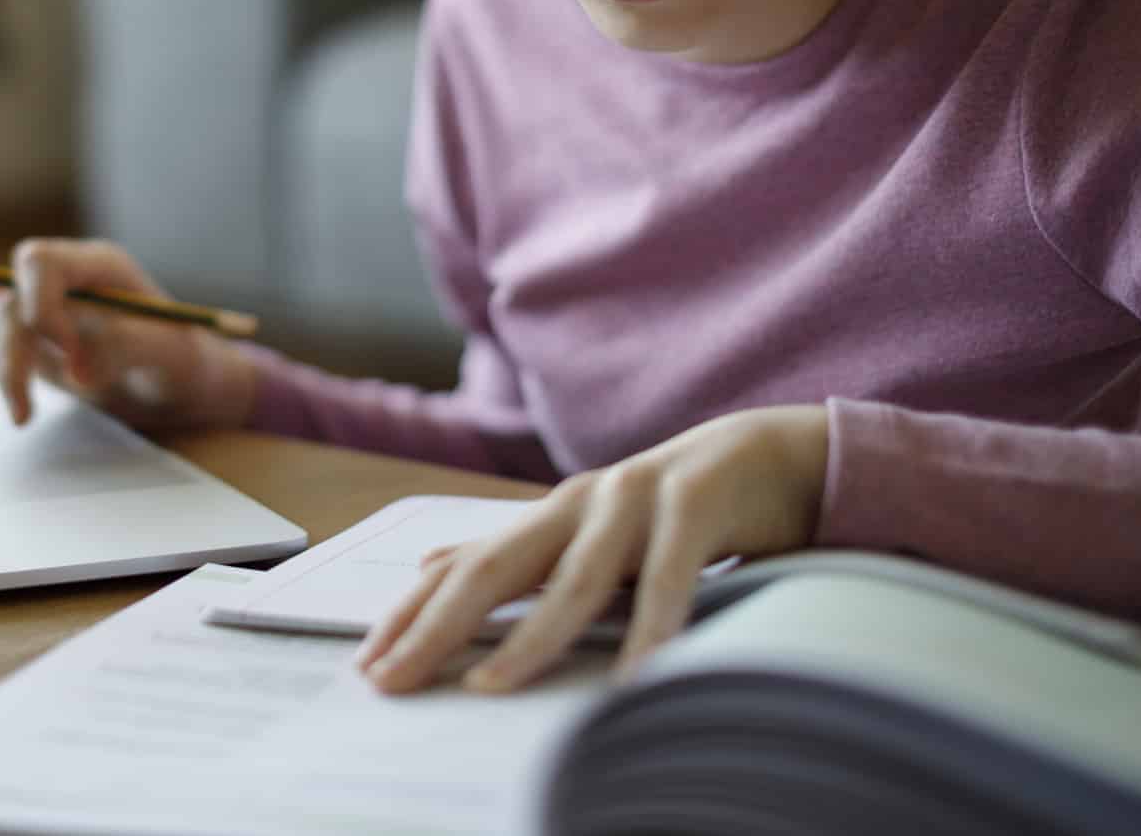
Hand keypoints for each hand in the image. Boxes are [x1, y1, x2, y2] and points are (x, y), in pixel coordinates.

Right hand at [0, 237, 258, 433]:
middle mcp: (62, 277)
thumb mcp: (173, 354)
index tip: (67, 357)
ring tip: (16, 410)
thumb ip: (131, 348)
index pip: (40, 262)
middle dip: (8, 352)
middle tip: (25, 411)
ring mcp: (37, 301)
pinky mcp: (21, 328)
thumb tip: (77, 369)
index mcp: (98, 266)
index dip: (38, 307)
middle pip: (3, 292)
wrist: (175, 385)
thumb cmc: (181, 361)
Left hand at [355, 404, 829, 693]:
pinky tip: (634, 680)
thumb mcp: (585, 534)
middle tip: (394, 679)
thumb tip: (427, 566)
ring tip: (489, 687)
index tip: (368, 669)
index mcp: (550, 517)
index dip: (411, 617)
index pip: (464, 571)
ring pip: (573, 579)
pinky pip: (668, 577)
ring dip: (530, 636)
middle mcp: (580, 503)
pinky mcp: (696, 503)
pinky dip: (650, 631)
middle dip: (437, 627)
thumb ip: (513, 555)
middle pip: (495, 570)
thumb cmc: (672, 507)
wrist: (772, 454)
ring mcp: (635, 500)